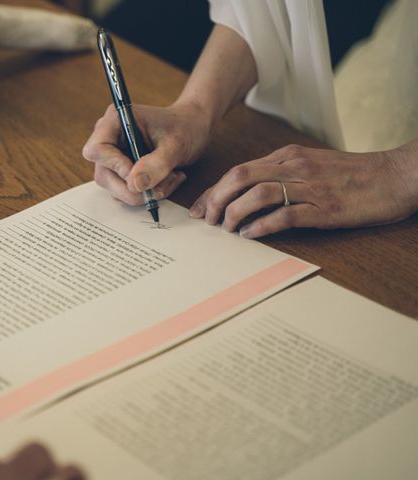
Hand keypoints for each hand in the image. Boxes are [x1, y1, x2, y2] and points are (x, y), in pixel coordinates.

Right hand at [82, 102, 211, 203]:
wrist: (193, 127)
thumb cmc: (185, 127)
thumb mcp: (176, 145)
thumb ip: (156, 164)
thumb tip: (133, 184)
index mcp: (116, 121)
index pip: (97, 149)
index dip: (115, 166)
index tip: (138, 173)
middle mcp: (109, 138)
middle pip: (104, 175)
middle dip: (133, 188)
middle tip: (162, 186)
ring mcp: (114, 157)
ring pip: (115, 188)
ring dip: (144, 192)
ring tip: (171, 178)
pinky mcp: (122, 171)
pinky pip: (126, 191)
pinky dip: (147, 193)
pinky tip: (165, 180)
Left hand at [189, 143, 417, 237]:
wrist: (396, 176)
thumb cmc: (352, 174)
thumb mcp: (311, 165)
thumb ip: (280, 175)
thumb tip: (247, 193)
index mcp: (288, 156)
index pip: (239, 170)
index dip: (214, 190)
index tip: (199, 207)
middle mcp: (294, 167)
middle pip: (240, 177)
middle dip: (216, 200)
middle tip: (207, 220)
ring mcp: (310, 187)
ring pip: (258, 193)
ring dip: (234, 213)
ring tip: (226, 229)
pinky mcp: (325, 208)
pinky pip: (284, 214)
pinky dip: (261, 225)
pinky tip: (250, 235)